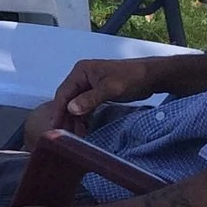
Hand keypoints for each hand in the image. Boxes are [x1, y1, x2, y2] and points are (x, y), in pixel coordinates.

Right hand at [46, 58, 169, 125]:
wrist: (152, 75)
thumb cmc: (131, 78)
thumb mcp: (110, 89)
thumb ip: (90, 99)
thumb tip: (71, 109)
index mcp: (81, 71)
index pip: (64, 92)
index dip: (59, 110)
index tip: (55, 126)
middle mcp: (82, 76)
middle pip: (68, 98)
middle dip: (66, 117)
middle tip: (65, 134)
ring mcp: (89, 84)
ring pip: (76, 104)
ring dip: (75, 118)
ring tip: (76, 134)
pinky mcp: (97, 91)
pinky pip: (85, 105)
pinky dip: (84, 117)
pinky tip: (85, 128)